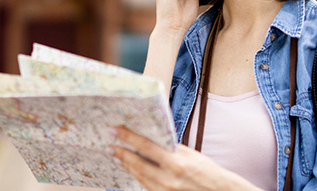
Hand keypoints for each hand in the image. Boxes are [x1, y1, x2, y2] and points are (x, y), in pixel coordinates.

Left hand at [108, 127, 261, 190]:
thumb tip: (153, 140)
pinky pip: (146, 185)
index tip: (116, 130)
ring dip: (126, 165)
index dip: (128, 138)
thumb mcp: (190, 155)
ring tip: (116, 157)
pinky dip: (137, 175)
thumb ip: (171, 149)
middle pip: (138, 164)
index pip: (146, 147)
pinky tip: (131, 169)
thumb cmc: (207, 171)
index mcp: (176, 163)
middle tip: (109, 145)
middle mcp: (168, 179)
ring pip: (139, 176)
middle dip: (121, 154)